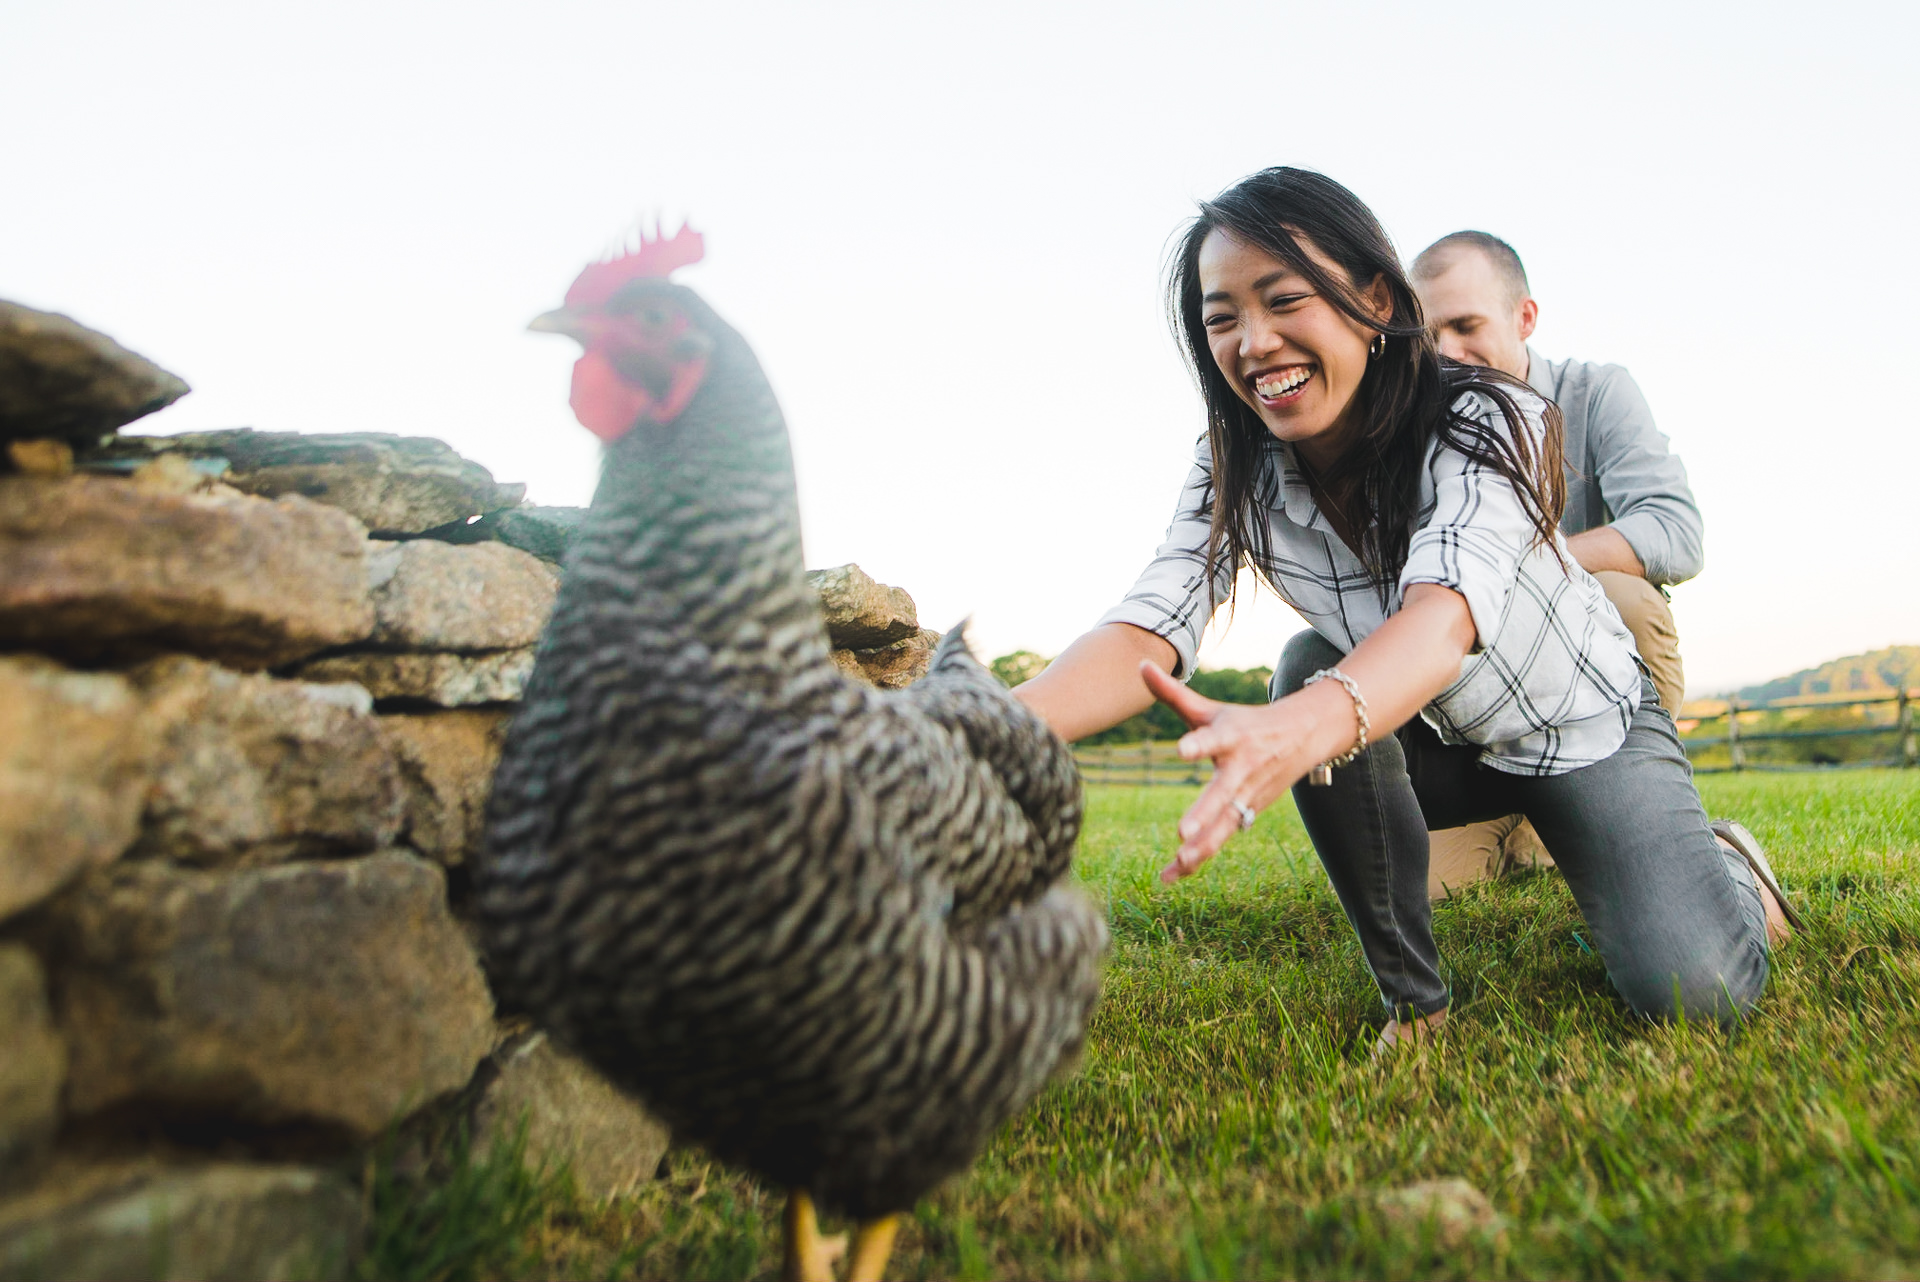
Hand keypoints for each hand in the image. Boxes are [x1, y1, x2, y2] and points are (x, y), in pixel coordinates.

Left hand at [1138, 662, 1320, 883]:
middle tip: (1182, 833)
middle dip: (1204, 815)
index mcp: (1232, 737)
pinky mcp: (1248, 813)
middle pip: (1222, 794)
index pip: (1214, 739)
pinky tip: (1172, 876)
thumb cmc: (1245, 721)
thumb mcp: (1211, 709)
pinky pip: (1221, 839)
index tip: (1181, 750)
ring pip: (1226, 825)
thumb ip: (1172, 693)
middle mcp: (1242, 768)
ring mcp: (1248, 795)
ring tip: (1178, 862)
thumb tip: (1139, 664)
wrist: (1304, 735)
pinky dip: (1199, 859)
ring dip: (1203, 846)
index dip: (1199, 744)